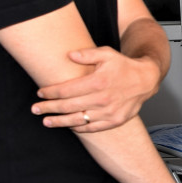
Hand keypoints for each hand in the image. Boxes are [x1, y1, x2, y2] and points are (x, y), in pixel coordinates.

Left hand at [32, 47, 160, 131]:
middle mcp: (102, 99)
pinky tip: (69, 127)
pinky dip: (79, 128)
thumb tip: (69, 55)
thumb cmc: (124, 66)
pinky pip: (93, 128)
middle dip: (49, 108)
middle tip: (35, 109)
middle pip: (68, 106)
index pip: (66, 90)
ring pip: (78, 120)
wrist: (146, 80)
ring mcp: (109, 112)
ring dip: (60, 122)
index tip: (40, 93)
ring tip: (47, 122)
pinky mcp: (115, 120)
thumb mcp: (107, 54)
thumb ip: (87, 54)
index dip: (50, 92)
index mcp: (98, 82)